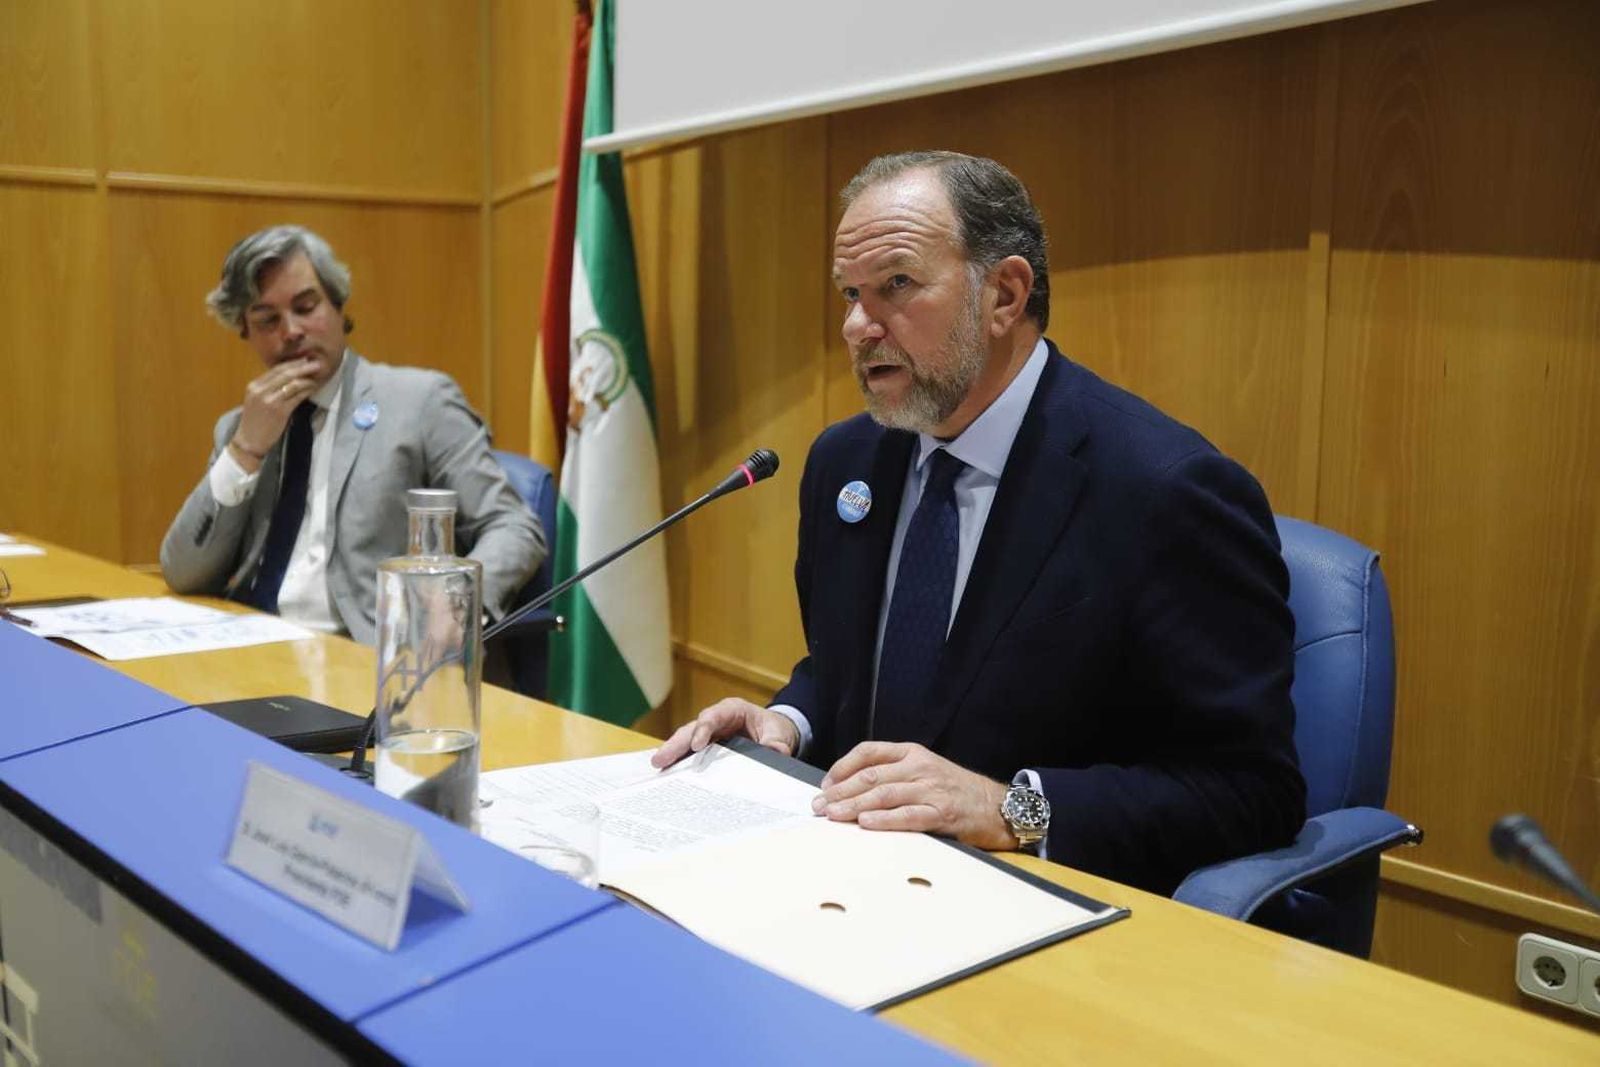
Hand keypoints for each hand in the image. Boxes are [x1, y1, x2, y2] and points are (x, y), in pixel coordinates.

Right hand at [232, 356, 320, 466]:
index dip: (292, 363)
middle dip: (303, 367)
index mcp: (253, 386)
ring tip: (318, 375)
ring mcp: (269, 401)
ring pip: (293, 383)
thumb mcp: (256, 400)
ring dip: (308, 378)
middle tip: (317, 363)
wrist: (249, 442)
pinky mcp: (280, 411)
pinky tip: (314, 388)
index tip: (305, 360)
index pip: (275, 369)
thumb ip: (268, 388)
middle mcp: (260, 391)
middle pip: (285, 373)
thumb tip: (288, 377)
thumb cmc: (255, 422)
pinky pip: (297, 396)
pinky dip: (307, 390)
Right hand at [650, 698, 799, 767]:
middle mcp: (715, 720)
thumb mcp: (780, 733)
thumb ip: (776, 742)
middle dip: (675, 744)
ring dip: (671, 754)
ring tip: (657, 768)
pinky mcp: (706, 747)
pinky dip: (679, 763)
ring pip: (685, 741)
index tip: (697, 744)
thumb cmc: (774, 728)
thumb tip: (775, 750)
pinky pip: (690, 754)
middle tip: (660, 759)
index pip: (713, 716)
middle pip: (691, 729)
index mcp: (732, 710)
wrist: (774, 734)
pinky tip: (667, 775)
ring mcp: (708, 734)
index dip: (703, 729)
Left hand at [812, 742, 1017, 849]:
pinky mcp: (942, 813)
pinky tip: (866, 823)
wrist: (998, 806)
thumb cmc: (957, 791)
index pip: (869, 751)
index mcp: (913, 753)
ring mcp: (931, 789)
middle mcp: (920, 767)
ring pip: (884, 795)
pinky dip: (884, 820)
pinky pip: (907, 816)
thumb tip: (854, 789)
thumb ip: (896, 774)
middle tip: (819, 805)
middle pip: (871, 776)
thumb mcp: (926, 770)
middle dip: (840, 791)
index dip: (842, 767)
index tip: (825, 783)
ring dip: (854, 806)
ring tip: (833, 815)